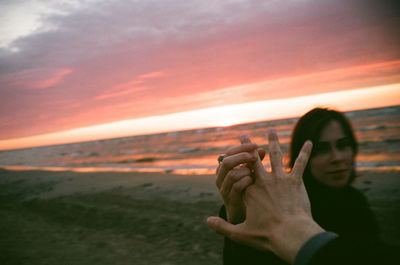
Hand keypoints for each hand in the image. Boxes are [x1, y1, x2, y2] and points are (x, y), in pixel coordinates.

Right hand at [208, 130, 323, 263]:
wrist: (291, 236)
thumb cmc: (267, 236)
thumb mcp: (240, 234)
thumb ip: (223, 227)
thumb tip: (208, 221)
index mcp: (249, 191)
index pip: (239, 172)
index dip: (235, 162)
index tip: (229, 154)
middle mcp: (263, 181)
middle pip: (254, 160)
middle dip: (248, 146)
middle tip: (245, 135)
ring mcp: (280, 179)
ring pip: (276, 156)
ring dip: (273, 142)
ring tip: (271, 130)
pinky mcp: (296, 182)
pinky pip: (300, 163)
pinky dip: (304, 153)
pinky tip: (308, 143)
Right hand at [216, 139, 265, 223]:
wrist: (248, 217)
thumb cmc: (251, 192)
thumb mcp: (252, 174)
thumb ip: (255, 162)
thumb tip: (261, 149)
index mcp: (224, 169)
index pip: (229, 152)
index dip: (241, 147)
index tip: (255, 145)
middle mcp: (221, 178)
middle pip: (227, 161)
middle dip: (242, 157)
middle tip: (255, 156)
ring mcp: (224, 190)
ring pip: (231, 173)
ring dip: (245, 170)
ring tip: (254, 172)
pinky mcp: (230, 200)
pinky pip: (236, 187)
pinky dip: (246, 181)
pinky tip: (254, 182)